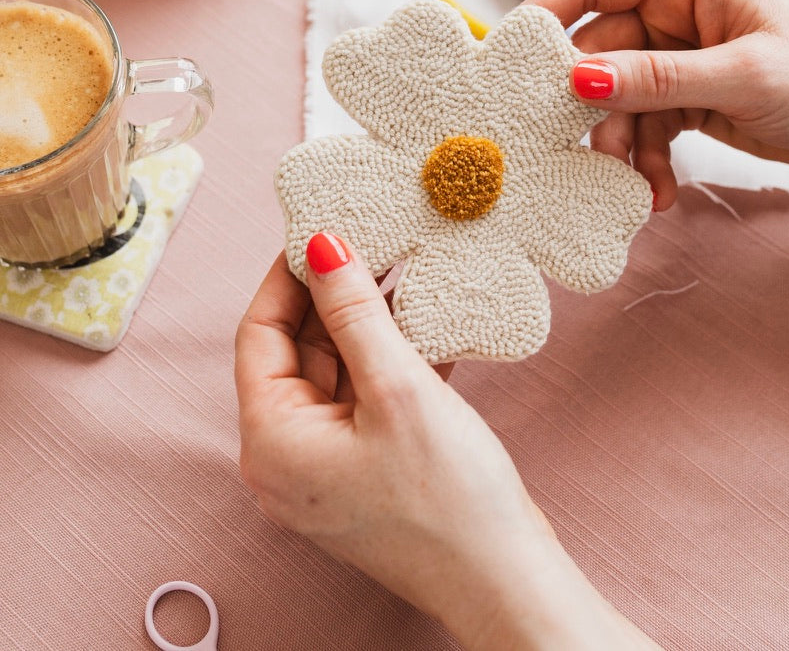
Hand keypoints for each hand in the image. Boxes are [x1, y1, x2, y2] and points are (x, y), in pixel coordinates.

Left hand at [235, 235, 658, 648]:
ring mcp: (326, 464)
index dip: (287, 278)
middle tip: (368, 244)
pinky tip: (421, 324)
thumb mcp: (398, 389)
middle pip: (297, 352)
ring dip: (367, 324)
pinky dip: (387, 359)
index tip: (318, 232)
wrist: (505, 580)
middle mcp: (287, 455)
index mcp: (272, 441)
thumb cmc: (450, 498)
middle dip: (333, 297)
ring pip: (335, 370)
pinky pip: (363, 396)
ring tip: (399, 272)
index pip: (259, 335)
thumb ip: (355, 312)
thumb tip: (322, 246)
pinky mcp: (364, 466)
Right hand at [528, 0, 788, 209]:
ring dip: (618, 146)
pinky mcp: (682, 101)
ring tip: (635, 184)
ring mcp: (675, 61)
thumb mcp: (743, 76)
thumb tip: (579, 78)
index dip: (547, 12)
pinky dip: (642, 162)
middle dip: (587, 107)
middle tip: (572, 147)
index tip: (513, 60)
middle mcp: (672, 16)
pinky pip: (641, 129)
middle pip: (596, 53)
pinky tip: (657, 192)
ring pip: (614, 101)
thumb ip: (658, 78)